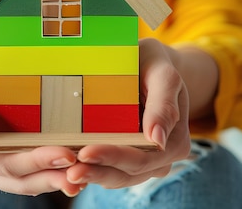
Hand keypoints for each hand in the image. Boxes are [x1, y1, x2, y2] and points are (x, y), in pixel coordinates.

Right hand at [0, 35, 84, 195]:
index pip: (1, 162)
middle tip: (82, 165)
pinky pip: (31, 176)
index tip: (65, 154)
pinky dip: (52, 176)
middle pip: (17, 177)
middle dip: (50, 174)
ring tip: (83, 177)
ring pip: (26, 183)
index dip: (34, 162)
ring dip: (54, 181)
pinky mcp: (10, 161)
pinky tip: (76, 173)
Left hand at [66, 38, 190, 187]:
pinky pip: (106, 170)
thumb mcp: (163, 74)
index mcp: (175, 142)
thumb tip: (158, 139)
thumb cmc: (153, 64)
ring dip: (91, 176)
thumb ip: (163, 103)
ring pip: (115, 177)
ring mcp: (142, 162)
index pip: (144, 158)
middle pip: (128, 173)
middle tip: (70, 171)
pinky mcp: (123, 158)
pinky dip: (89, 170)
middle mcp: (161, 159)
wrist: (146, 63)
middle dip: (98, 172)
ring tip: (66, 173)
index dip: (115, 158)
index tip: (87, 153)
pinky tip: (67, 168)